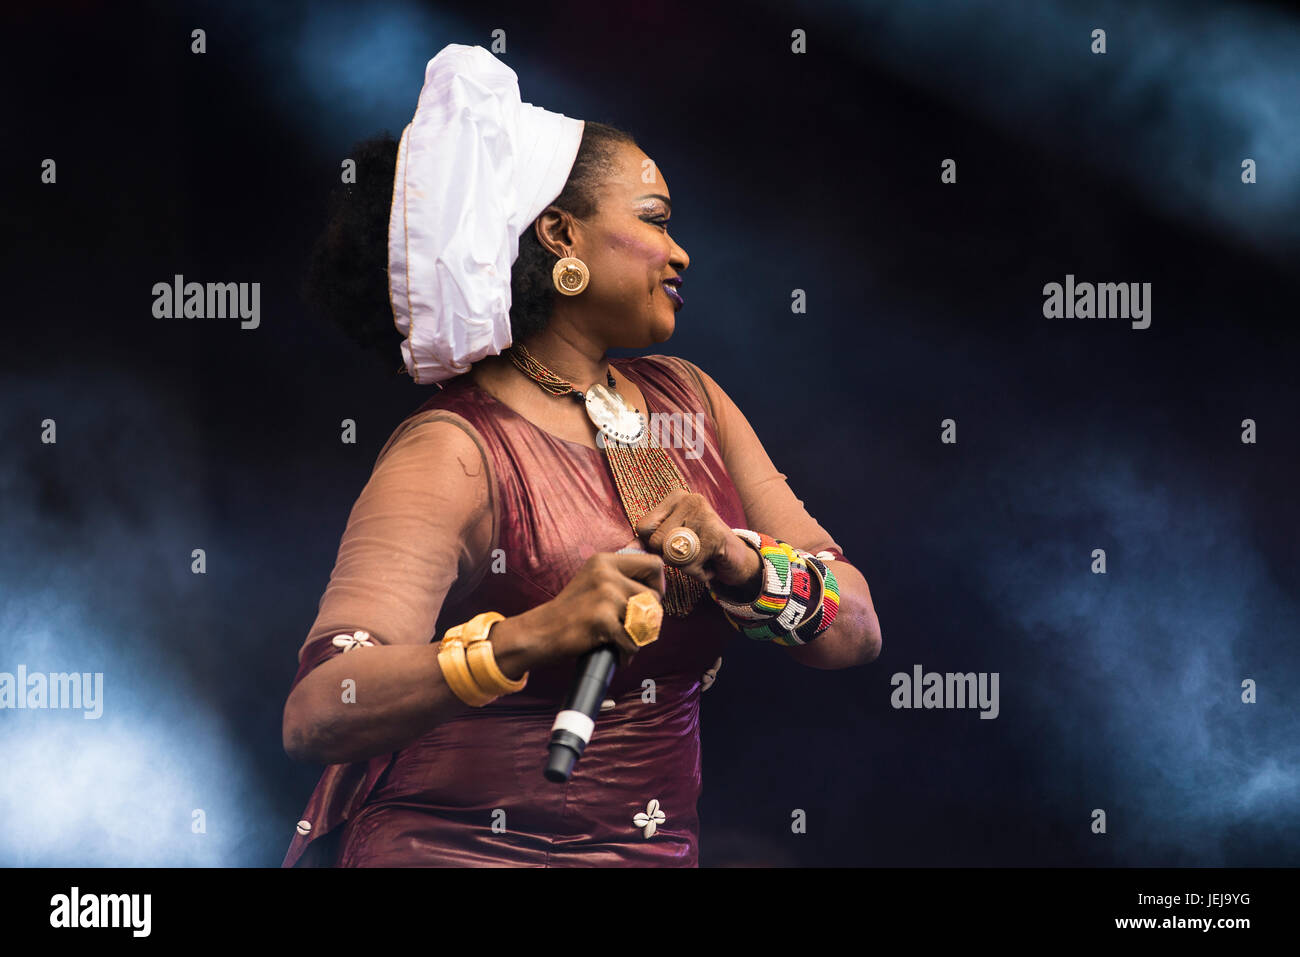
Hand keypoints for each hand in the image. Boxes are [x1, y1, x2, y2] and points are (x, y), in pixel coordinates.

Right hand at [525, 551, 665, 669]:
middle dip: (649, 615)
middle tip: (631, 626)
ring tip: (623, 640)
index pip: (654, 564)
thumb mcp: (593, 580)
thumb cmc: (571, 611)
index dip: (658, 585)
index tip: (646, 600)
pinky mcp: (601, 618)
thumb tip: (646, 555)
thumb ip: (619, 572)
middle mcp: (606, 573)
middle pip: (655, 595)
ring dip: (639, 635)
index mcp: (605, 561)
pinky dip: (627, 653)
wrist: (540, 632)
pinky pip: (633, 640)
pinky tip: (617, 653)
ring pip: (647, 618)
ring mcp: (604, 595)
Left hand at [634, 489, 761, 598]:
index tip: (674, 544)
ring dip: (686, 567)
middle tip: (691, 552)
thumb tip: (626, 550)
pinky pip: (692, 564)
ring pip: (673, 555)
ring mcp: (705, 514)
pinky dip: (700, 573)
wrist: (736, 559)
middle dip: (671, 557)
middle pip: (657, 541)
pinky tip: (711, 563)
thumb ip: (649, 541)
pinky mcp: (716, 534)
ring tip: (701, 557)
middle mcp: (690, 499)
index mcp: (675, 497)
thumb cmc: (699, 549)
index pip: (643, 526)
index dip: (654, 544)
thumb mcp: (672, 540)